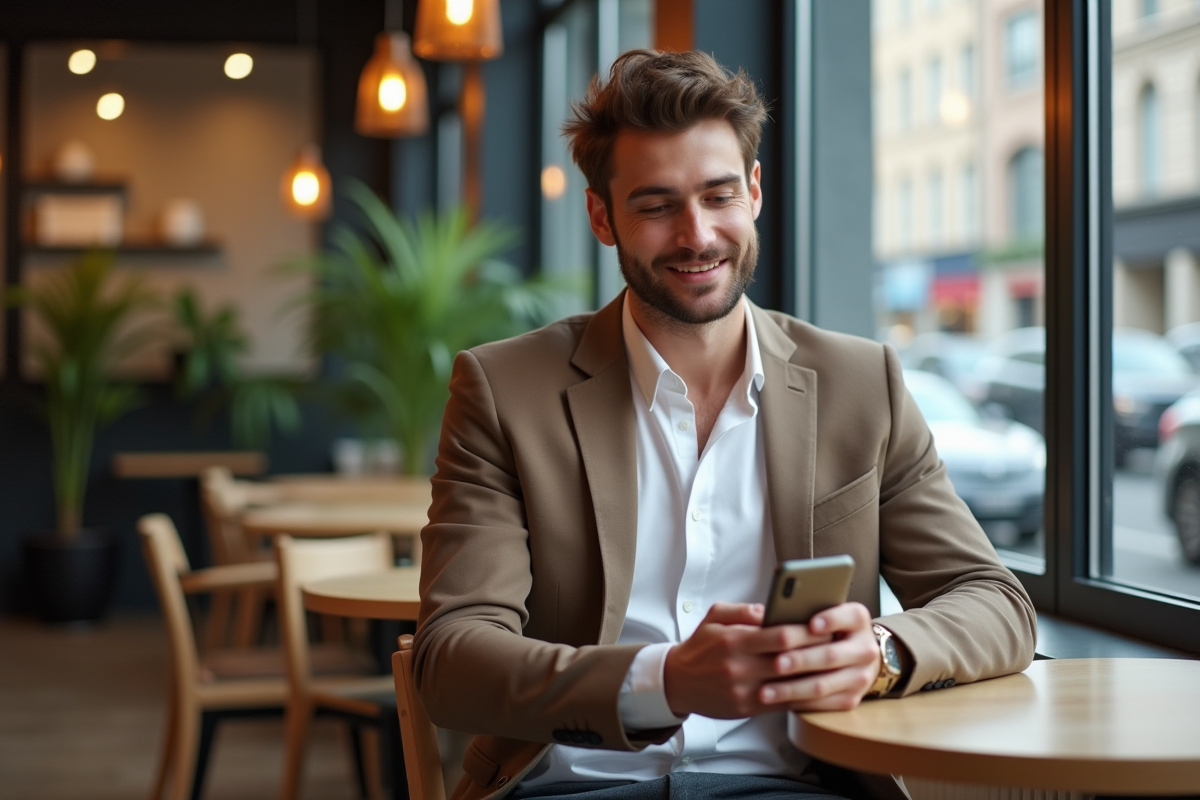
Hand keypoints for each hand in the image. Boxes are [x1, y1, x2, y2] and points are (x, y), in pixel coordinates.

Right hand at [663, 602, 834, 718]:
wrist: (678, 682)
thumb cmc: (701, 646)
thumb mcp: (714, 617)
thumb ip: (743, 610)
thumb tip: (770, 609)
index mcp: (734, 641)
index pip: (779, 636)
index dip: (806, 631)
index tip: (825, 625)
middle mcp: (740, 667)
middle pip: (789, 660)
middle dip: (816, 651)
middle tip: (838, 644)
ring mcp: (744, 691)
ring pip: (789, 685)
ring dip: (814, 676)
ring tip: (834, 666)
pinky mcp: (748, 709)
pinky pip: (783, 703)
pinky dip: (803, 696)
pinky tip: (818, 687)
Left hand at [764, 602, 880, 712]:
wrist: (854, 656)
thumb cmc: (827, 629)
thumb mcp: (822, 613)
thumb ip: (801, 610)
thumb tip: (761, 613)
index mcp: (858, 620)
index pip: (850, 616)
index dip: (831, 620)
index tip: (811, 625)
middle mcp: (865, 648)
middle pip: (831, 655)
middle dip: (801, 660)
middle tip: (776, 663)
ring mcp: (860, 676)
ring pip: (823, 685)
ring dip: (792, 689)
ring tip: (766, 691)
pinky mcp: (851, 699)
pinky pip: (822, 704)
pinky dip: (797, 702)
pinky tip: (777, 700)